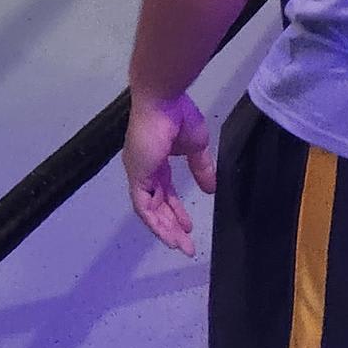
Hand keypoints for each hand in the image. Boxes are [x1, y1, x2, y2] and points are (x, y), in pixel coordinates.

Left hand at [123, 91, 214, 253]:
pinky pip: (143, 206)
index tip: (189, 225)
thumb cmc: (178, 116)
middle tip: (187, 245)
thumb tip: (210, 189)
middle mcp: (146, 168)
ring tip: (182, 246)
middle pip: (157, 204)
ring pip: (149, 209)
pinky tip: (168, 236)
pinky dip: (155, 223)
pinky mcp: (137, 174)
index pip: (164, 190)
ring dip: (165, 229)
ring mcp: (139, 172)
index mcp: (158, 159)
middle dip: (172, 225)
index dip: (176, 209)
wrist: (162, 101)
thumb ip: (200, 168)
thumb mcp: (196, 146)